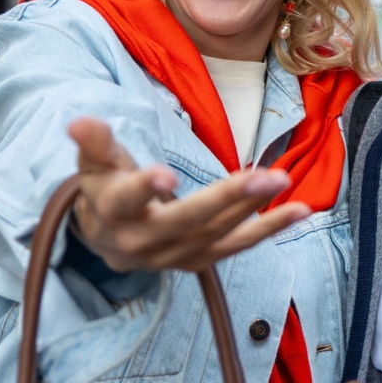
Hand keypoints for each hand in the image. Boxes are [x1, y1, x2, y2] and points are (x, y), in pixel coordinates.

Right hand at [69, 118, 309, 273]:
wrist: (108, 239)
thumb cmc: (105, 188)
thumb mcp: (94, 163)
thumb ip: (93, 142)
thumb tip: (80, 120)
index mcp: (113, 212)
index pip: (127, 200)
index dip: (144, 188)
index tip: (166, 175)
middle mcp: (143, 242)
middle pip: (187, 220)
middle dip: (227, 199)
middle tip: (266, 177)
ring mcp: (173, 257)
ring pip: (218, 236)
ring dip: (257, 213)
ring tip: (285, 183)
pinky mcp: (198, 262)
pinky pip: (236, 247)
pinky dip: (269, 230)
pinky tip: (300, 210)